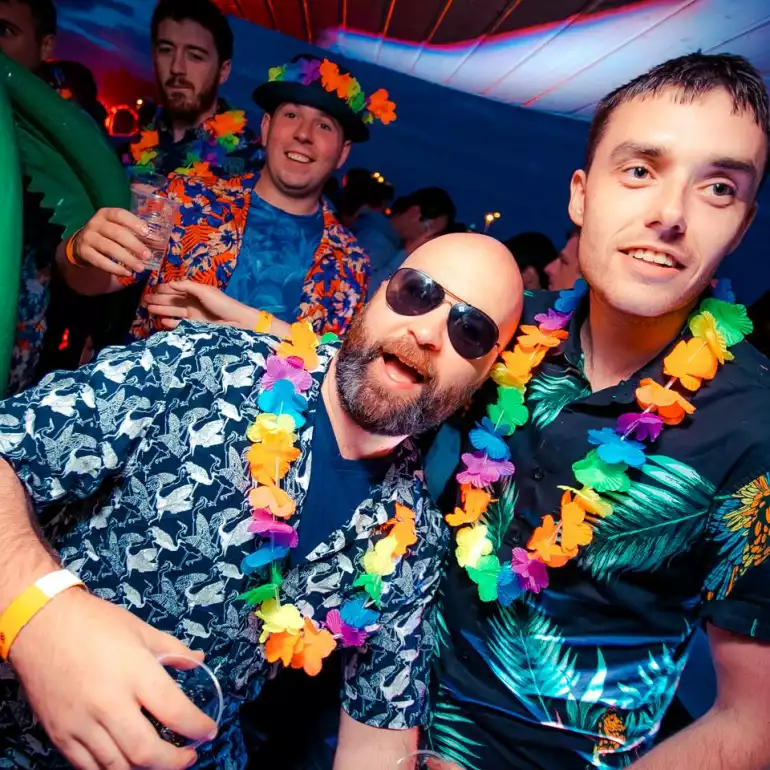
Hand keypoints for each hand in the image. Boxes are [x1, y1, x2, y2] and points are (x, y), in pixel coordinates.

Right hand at [9, 588, 216, 769]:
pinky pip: (88, 767)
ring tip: (162, 761)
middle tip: (189, 756)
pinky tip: (127, 763)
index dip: (197, 726)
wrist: (41, 625)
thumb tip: (199, 660)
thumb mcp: (141, 630)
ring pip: (117, 767)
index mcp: (135, 672)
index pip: (174, 711)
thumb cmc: (94, 622)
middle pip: (146, 751)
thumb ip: (173, 650)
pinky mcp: (60, 735)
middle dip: (174, 761)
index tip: (209, 731)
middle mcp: (109, 703)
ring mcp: (81, 723)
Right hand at [71, 208, 153, 276]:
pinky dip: (115, 268)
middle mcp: (95, 223)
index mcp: (106, 214)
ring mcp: (88, 237)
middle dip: (134, 245)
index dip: (134, 223)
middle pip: (117, 233)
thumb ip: (133, 232)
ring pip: (110, 248)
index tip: (147, 233)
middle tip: (148, 256)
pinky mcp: (83, 252)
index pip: (120, 214)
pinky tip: (127, 273)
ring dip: (127, 259)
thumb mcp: (118, 229)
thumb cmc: (108, 236)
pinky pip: (100, 261)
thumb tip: (157, 241)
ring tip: (140, 268)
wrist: (82, 244)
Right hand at [144, 281, 254, 330]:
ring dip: (161, 309)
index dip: (164, 288)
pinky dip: (170, 322)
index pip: (176, 289)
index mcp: (196, 292)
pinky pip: (179, 323)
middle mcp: (193, 303)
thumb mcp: (204, 291)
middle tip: (144, 300)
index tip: (151, 289)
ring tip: (148, 308)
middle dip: (158, 299)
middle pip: (172, 300)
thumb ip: (187, 286)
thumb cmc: (222, 304)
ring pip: (173, 311)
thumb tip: (170, 282)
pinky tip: (161, 320)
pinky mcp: (195, 326)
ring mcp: (193, 315)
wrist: (236, 322)